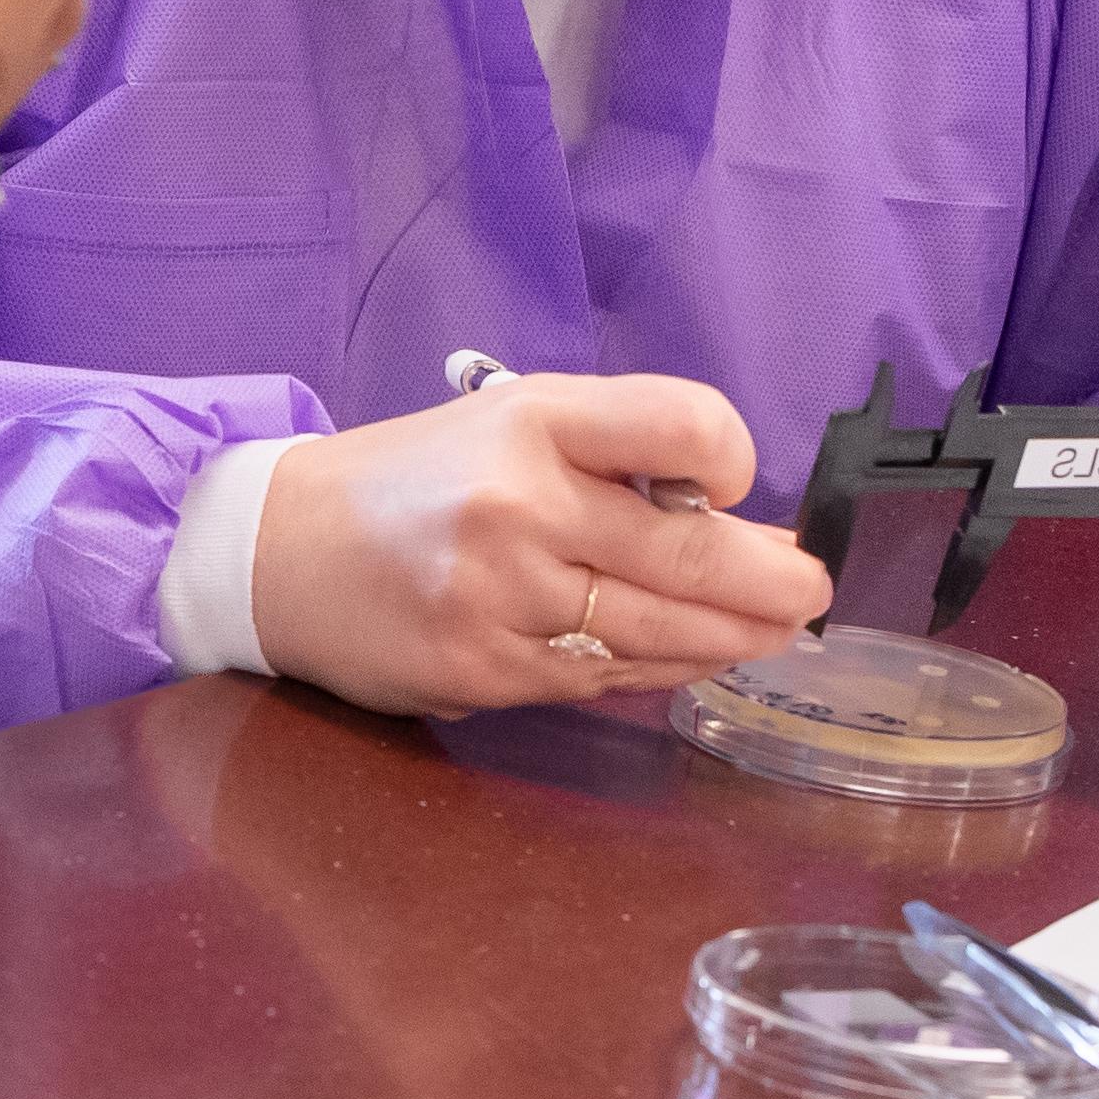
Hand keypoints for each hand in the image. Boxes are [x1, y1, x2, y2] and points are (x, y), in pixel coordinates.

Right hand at [247, 376, 824, 718]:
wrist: (285, 553)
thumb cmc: (419, 480)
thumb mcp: (513, 426)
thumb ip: (623, 457)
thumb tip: (755, 527)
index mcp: (531, 418)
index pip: (676, 423)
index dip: (728, 453)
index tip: (732, 482)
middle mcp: (518, 503)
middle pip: (686, 554)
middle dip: (771, 584)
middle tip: (814, 594)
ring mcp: (501, 596)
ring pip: (657, 632)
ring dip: (734, 638)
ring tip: (775, 634)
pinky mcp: (486, 670)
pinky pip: (605, 679)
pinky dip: (663, 671)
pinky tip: (693, 660)